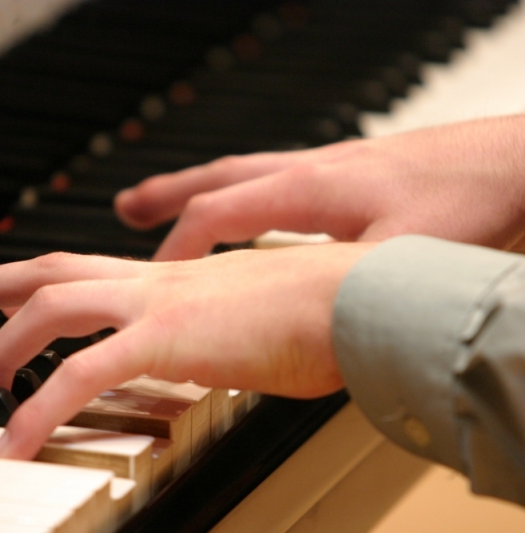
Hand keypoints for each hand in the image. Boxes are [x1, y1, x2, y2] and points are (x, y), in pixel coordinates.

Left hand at [0, 243, 373, 459]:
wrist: (358, 297)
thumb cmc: (313, 312)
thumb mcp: (238, 323)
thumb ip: (202, 338)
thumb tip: (191, 359)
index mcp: (164, 280)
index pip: (75, 267)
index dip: (23, 276)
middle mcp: (151, 281)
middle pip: (45, 269)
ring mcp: (157, 304)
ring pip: (52, 305)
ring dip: (4, 342)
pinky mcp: (169, 339)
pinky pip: (83, 374)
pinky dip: (41, 409)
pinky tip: (15, 443)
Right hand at [115, 114, 524, 259]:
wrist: (515, 157)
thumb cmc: (468, 197)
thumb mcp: (404, 253)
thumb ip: (348, 284)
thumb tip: (315, 330)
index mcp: (308, 190)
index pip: (217, 217)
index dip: (177, 249)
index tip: (151, 278)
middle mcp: (306, 170)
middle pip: (215, 181)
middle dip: (166, 199)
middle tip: (127, 209)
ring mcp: (325, 165)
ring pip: (241, 173)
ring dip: (196, 189)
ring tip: (161, 200)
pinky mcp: (346, 170)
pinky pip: (273, 179)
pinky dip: (243, 195)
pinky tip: (250, 210)